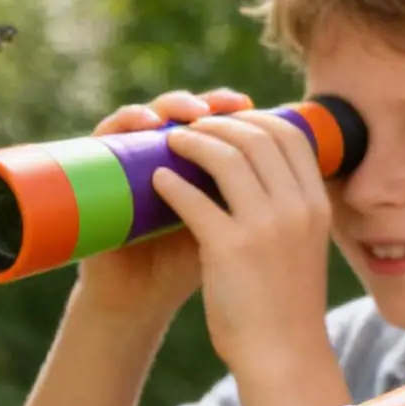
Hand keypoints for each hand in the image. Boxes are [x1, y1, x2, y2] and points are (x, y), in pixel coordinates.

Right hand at [75, 88, 251, 317]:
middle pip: (189, 109)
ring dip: (174, 105)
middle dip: (214, 106)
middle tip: (234, 105)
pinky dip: (127, 121)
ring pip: (152, 111)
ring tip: (196, 115)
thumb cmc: (190, 268)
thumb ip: (254, 200)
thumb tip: (302, 172)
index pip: (220, 122)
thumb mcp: (231, 230)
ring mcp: (132, 158)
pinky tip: (149, 124)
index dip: (243, 114)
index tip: (265, 114)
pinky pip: (111, 133)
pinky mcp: (102, 169)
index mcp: (199, 166)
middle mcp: (164, 154)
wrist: (139, 300)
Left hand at [145, 93, 335, 377]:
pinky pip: (193, 197)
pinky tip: (157, 180)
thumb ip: (292, 211)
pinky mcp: (229, 248)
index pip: (291, 135)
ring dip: (192, 142)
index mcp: (317, 206)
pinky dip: (171, 182)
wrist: (283, 356)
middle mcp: (297, 209)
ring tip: (170, 143)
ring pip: (225, 156)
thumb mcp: (305, 248)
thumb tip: (266, 176)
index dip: (256, 118)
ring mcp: (265, 227)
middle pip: (257, 137)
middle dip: (219, 124)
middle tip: (192, 128)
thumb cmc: (288, 306)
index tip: (230, 121)